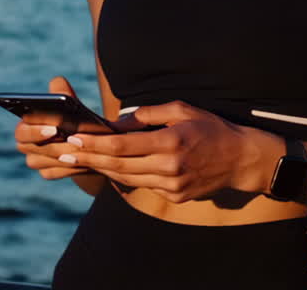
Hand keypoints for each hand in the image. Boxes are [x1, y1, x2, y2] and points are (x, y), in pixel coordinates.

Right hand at [13, 76, 99, 180]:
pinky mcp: (46, 172)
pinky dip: (67, 168)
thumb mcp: (71, 105)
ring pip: (41, 162)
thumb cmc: (73, 119)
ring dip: (62, 156)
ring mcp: (34, 160)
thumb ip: (63, 93)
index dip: (36, 131)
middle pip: (29, 148)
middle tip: (71, 141)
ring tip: (81, 151)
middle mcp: (25, 144)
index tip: (54, 129)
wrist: (85, 141)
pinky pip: (52, 173)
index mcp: (26, 125)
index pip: (22, 130)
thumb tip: (58, 82)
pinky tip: (83, 163)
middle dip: (51, 144)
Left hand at [60, 101, 284, 203]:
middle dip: (89, 158)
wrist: (240, 159)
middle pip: (119, 165)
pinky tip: (110, 168)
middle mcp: (170, 167)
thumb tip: (118, 123)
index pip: (123, 146)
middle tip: (65, 152)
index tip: (74, 139)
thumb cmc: (211, 128)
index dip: (95, 144)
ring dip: (102, 169)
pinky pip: (143, 185)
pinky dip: (125, 176)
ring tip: (80, 159)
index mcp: (170, 141)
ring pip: (127, 179)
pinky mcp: (175, 196)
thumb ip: (148, 115)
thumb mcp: (182, 109)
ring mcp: (172, 185)